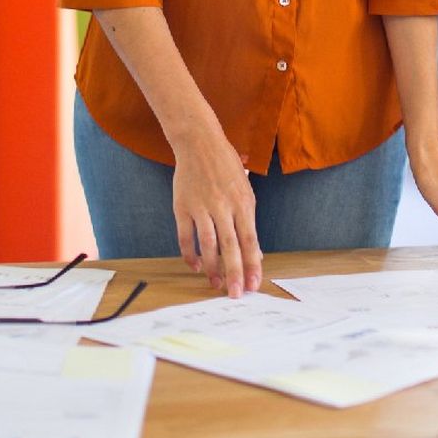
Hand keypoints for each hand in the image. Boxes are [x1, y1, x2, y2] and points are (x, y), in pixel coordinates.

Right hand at [170, 119, 261, 296]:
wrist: (200, 143)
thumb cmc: (227, 168)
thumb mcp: (245, 191)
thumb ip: (248, 221)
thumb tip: (255, 252)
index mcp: (243, 203)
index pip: (250, 240)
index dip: (252, 265)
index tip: (255, 285)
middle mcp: (223, 206)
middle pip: (231, 247)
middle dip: (235, 273)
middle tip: (237, 294)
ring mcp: (202, 207)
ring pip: (208, 245)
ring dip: (212, 268)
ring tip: (216, 285)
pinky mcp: (182, 207)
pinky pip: (186, 236)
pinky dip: (190, 254)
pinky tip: (196, 266)